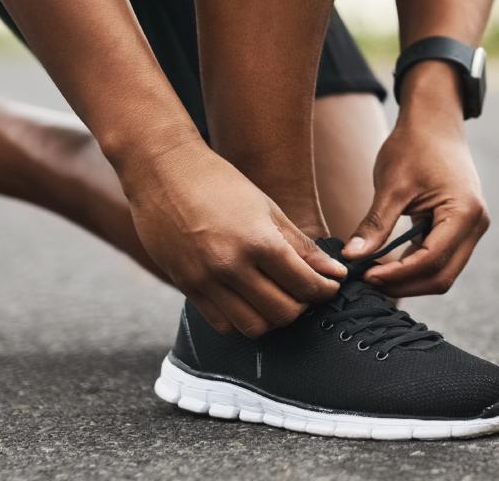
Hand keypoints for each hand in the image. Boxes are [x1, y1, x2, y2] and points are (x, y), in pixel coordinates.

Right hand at [122, 138, 347, 336]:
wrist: (163, 172)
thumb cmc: (220, 183)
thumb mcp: (268, 209)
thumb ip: (301, 246)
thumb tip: (335, 272)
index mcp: (258, 241)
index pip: (304, 284)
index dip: (325, 290)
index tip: (330, 285)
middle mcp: (231, 266)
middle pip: (282, 313)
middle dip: (304, 306)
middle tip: (307, 292)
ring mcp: (205, 280)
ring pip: (253, 326)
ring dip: (273, 319)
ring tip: (279, 299)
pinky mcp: (186, 287)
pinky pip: (222, 323)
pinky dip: (243, 321)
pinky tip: (251, 301)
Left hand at [344, 64, 489, 296]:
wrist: (434, 121)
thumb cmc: (414, 145)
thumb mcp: (392, 185)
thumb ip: (376, 225)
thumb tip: (351, 259)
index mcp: (464, 212)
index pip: (431, 260)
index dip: (397, 275)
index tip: (365, 276)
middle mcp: (476, 224)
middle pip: (442, 276)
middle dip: (405, 285)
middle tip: (367, 282)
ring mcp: (473, 227)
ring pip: (444, 271)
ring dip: (411, 280)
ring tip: (374, 275)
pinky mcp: (463, 226)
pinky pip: (442, 258)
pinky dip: (416, 266)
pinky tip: (389, 264)